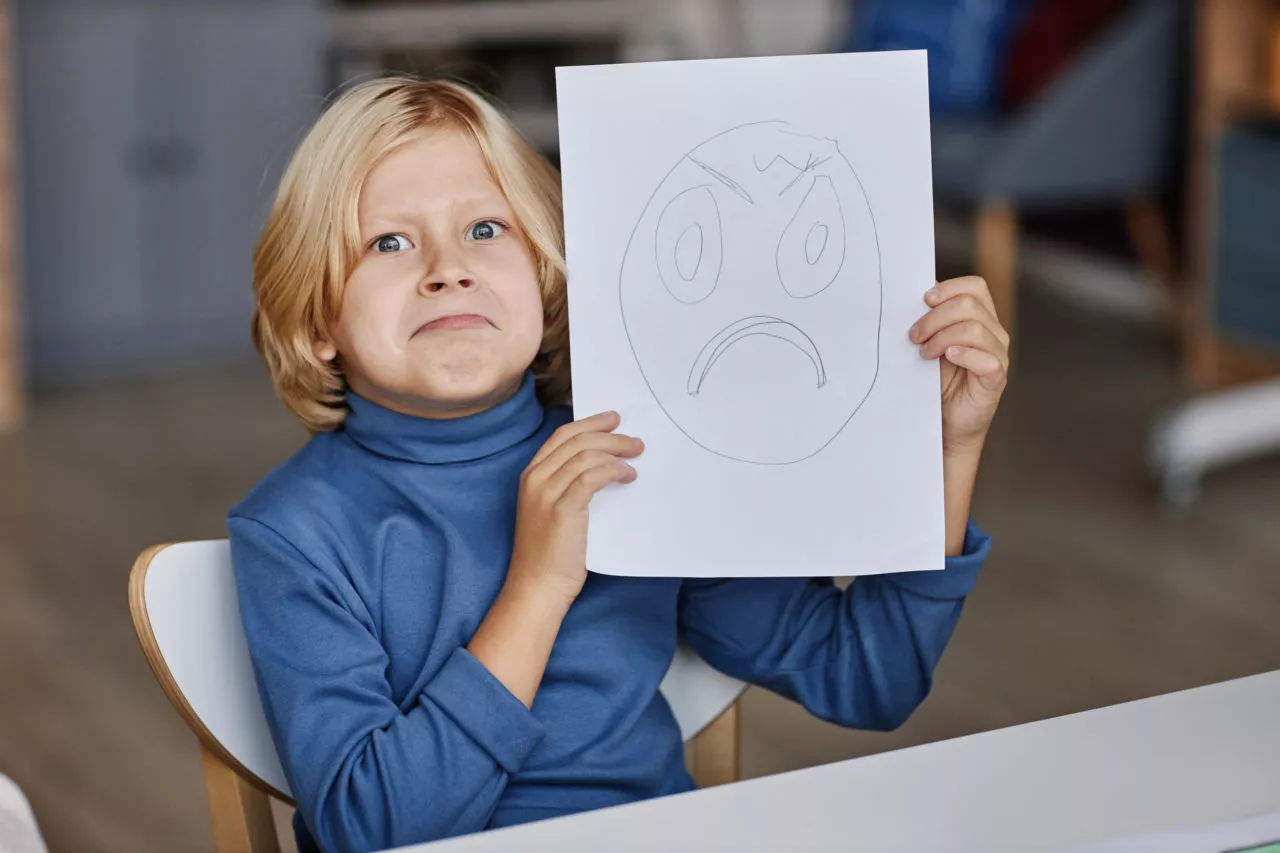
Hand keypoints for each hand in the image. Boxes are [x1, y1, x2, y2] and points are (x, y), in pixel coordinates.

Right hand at [508, 411, 643, 602]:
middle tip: (634, 441)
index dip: (590, 424)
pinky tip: (626, 476)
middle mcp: (535, 479)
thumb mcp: (554, 510)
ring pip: (586, 455)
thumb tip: (606, 463)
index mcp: (531, 475)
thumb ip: (570, 485)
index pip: (563, 436)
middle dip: (610, 435)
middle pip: (577, 440)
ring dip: (616, 452)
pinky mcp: (562, 509)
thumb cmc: (550, 553)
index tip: (613, 420)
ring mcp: (546, 493)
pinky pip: (592, 476)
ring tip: (636, 458)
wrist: (538, 585)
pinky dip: (613, 471)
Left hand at [909, 275, 1009, 454]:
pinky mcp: (996, 378)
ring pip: (975, 329)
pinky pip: (987, 359)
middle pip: (970, 305)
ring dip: (942, 337)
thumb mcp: (929, 344)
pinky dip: (964, 354)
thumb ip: (928, 320)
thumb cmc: (936, 381)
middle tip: (914, 336)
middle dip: (935, 317)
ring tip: (924, 353)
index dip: (950, 288)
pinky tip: (947, 357)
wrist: (944, 422)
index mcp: (980, 318)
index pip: (975, 287)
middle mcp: (994, 333)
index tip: (924, 300)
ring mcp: (998, 355)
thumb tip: (911, 293)